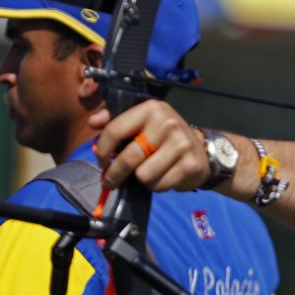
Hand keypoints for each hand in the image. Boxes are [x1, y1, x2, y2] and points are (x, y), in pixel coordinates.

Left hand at [89, 100, 209, 190]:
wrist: (200, 147)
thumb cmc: (161, 136)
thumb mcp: (140, 121)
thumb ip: (114, 120)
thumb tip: (94, 122)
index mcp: (151, 108)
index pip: (115, 130)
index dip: (102, 150)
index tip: (102, 162)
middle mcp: (168, 123)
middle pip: (129, 158)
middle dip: (115, 174)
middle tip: (111, 181)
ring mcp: (181, 144)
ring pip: (143, 175)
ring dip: (142, 179)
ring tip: (148, 172)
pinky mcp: (190, 165)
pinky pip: (159, 185)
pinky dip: (157, 186)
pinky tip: (163, 176)